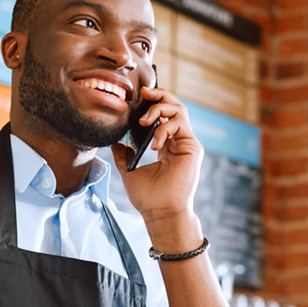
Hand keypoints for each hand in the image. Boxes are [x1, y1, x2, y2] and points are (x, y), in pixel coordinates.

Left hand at [111, 87, 203, 234]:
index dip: (152, 104)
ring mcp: (187, 144)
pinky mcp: (192, 147)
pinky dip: (164, 128)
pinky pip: (180, 124)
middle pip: (174, 107)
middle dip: (158, 96)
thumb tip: (115, 143)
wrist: (160, 213)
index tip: (137, 97)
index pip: (163, 116)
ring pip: (179, 110)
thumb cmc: (148, 198)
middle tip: (143, 93)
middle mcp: (179, 143)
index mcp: (167, 147)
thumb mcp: (129, 171)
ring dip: (159, 110)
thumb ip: (124, 155)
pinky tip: (154, 144)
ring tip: (145, 122)